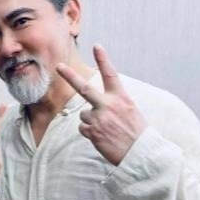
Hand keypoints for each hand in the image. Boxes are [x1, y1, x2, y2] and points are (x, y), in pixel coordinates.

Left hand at [56, 45, 146, 165]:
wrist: (140, 153)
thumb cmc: (136, 132)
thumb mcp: (130, 111)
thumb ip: (113, 103)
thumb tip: (93, 106)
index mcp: (121, 97)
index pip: (111, 75)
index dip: (103, 59)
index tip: (96, 45)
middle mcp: (108, 105)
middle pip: (84, 88)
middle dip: (70, 76)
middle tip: (59, 66)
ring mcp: (98, 118)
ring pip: (84, 115)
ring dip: (91, 122)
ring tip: (106, 130)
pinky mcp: (92, 131)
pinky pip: (83, 128)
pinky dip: (90, 133)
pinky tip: (102, 137)